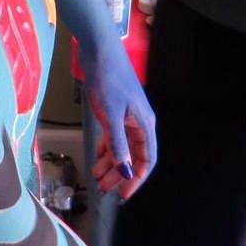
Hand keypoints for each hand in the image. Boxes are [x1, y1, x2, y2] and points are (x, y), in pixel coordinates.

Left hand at [80, 35, 155, 201]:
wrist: (99, 51)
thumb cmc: (108, 80)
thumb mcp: (111, 116)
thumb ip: (118, 145)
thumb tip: (126, 172)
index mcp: (145, 125)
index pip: (147, 160)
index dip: (137, 179)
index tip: (124, 195)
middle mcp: (139, 123)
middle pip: (133, 156)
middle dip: (120, 174)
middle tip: (105, 190)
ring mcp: (126, 117)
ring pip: (122, 148)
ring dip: (111, 164)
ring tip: (97, 178)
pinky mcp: (114, 111)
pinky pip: (114, 137)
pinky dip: (106, 149)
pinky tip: (98, 159)